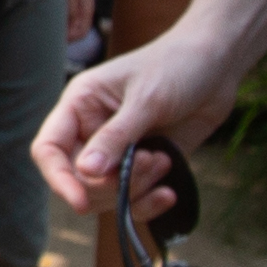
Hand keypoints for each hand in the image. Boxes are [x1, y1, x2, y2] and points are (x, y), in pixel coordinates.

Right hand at [36, 34, 224, 217]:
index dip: (59, 178)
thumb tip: (85, 172)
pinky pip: (133, 199)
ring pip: (107, 194)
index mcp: (80, 106)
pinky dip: (148, 202)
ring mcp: (118, 152)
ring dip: (135, 189)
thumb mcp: (146, 99)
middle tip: (150, 160)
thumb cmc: (177, 65)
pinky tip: (169, 193)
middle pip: (79, 179)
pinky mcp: (143, 166)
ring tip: (163, 161)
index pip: (49, 149)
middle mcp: (91, 131)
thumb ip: (116, 137)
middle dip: (113, 182)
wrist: (217, 65)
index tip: (80, 201)